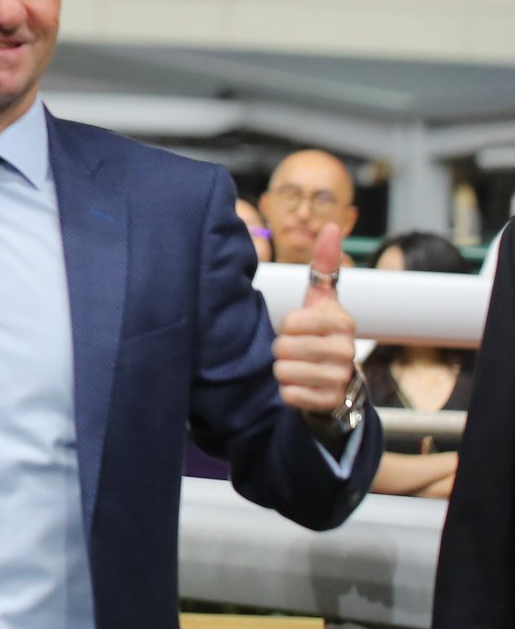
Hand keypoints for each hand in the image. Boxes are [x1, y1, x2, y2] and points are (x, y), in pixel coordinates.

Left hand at [272, 223, 358, 424]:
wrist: (334, 382)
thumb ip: (324, 264)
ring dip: (282, 371)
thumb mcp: (321, 300)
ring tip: (297, 368)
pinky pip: (290, 395)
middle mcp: (347, 351)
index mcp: (343, 322)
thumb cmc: (320, 334)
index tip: (296, 328)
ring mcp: (341, 379)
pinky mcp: (330, 403)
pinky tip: (300, 387)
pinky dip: (288, 392)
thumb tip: (332, 225)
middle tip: (294, 351)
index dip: (286, 325)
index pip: (292, 321)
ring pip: (285, 371)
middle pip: (285, 347)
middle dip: (280, 349)